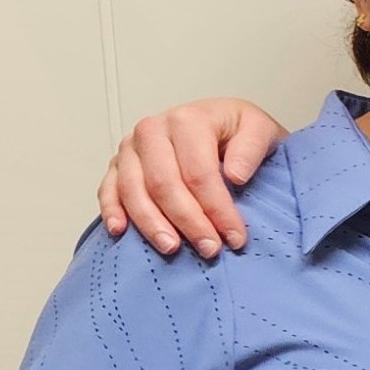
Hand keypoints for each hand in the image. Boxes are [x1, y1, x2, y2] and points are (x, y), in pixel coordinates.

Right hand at [98, 100, 283, 257]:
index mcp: (187, 120)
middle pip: (164, 183)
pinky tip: (120, 231)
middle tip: (209, 249)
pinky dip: (112, 210)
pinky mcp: (117, 164)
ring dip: (151, 223)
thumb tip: (234, 175)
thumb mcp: (260, 129)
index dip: (217, 208)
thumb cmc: (238, 131)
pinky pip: (108, 189)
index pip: (198, 172)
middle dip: (187, 221)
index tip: (234, 237)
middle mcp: (153, 129)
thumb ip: (252, 147)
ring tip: (171, 248)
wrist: (219, 124)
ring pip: (133, 189)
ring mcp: (131, 147)